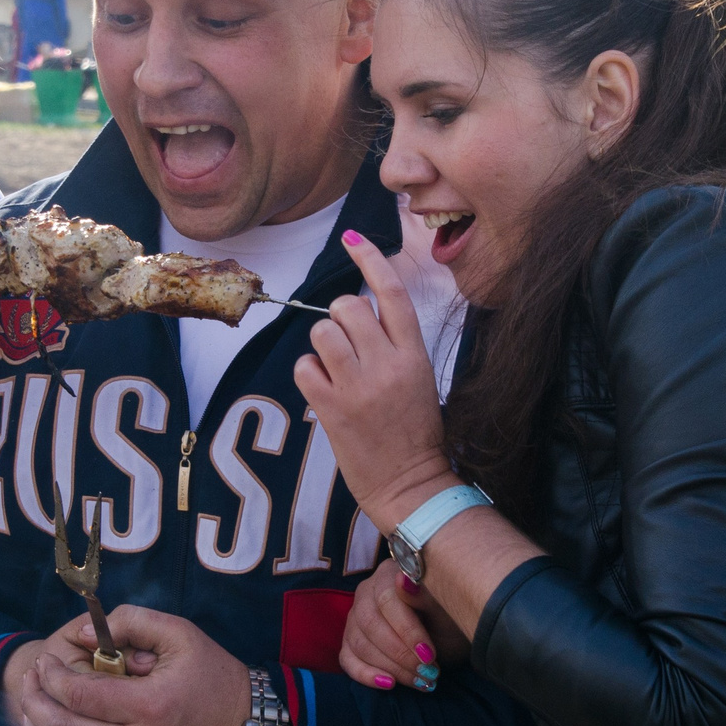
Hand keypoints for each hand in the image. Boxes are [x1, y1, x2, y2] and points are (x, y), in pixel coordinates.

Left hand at [13, 606, 248, 725]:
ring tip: (32, 714)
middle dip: (34, 702)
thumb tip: (82, 635)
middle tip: (30, 682)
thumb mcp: (181, 634)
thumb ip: (132, 622)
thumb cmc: (213, 677)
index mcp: (150, 705)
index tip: (44, 662)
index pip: (78, 694)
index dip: (50, 676)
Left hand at [293, 232, 457, 533]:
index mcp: (415, 355)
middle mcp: (387, 365)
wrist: (410, 486)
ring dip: (322, 344)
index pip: (391, 293)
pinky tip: (324, 390)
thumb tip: (363, 312)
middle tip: (347, 345)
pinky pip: (305, 366)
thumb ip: (395, 345)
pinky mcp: (333, 409)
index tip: (353, 239)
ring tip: (335, 369)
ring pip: (322, 331)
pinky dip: (309, 373)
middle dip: (340, 317)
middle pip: (348, 307)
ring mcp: (359, 387)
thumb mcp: (420, 379)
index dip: (370, 259)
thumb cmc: (416, 434)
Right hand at [338, 559, 462, 691]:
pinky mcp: (350, 643)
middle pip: (369, 623)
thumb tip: (403, 580)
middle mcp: (365, 592)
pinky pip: (347, 659)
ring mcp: (354, 618)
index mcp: (389, 574)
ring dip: (390, 667)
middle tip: (427, 672)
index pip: (387, 600)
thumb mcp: (446, 608)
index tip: (428, 654)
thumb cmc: (449, 616)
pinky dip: (366, 675)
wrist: (450, 634)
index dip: (407, 630)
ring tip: (419, 680)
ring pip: (359, 644)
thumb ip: (424, 594)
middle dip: (400, 653)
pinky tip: (389, 684)